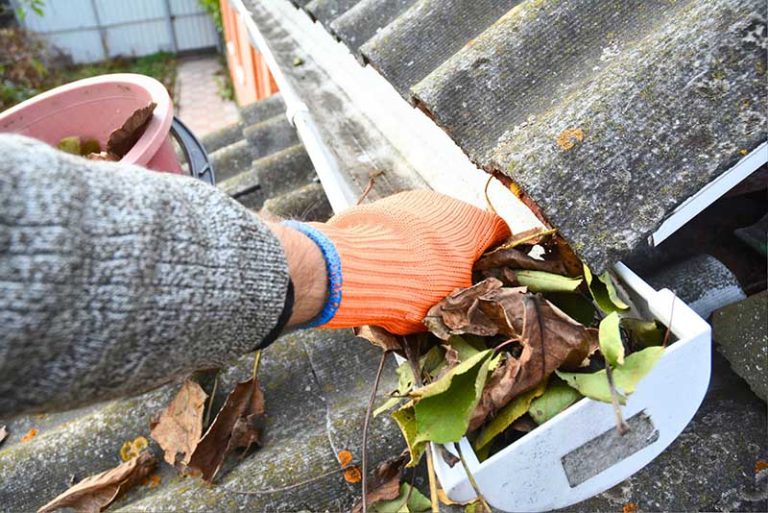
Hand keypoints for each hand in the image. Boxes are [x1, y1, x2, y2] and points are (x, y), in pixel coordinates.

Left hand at [311, 190, 509, 333]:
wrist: (355, 268)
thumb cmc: (415, 287)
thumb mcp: (452, 304)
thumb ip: (469, 295)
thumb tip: (472, 300)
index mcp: (475, 224)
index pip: (501, 233)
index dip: (498, 256)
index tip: (488, 275)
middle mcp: (447, 203)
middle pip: (463, 229)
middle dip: (458, 254)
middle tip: (447, 283)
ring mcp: (413, 200)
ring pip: (430, 226)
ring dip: (427, 248)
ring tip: (412, 278)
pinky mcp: (383, 205)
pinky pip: (401, 226)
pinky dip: (400, 243)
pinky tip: (388, 266)